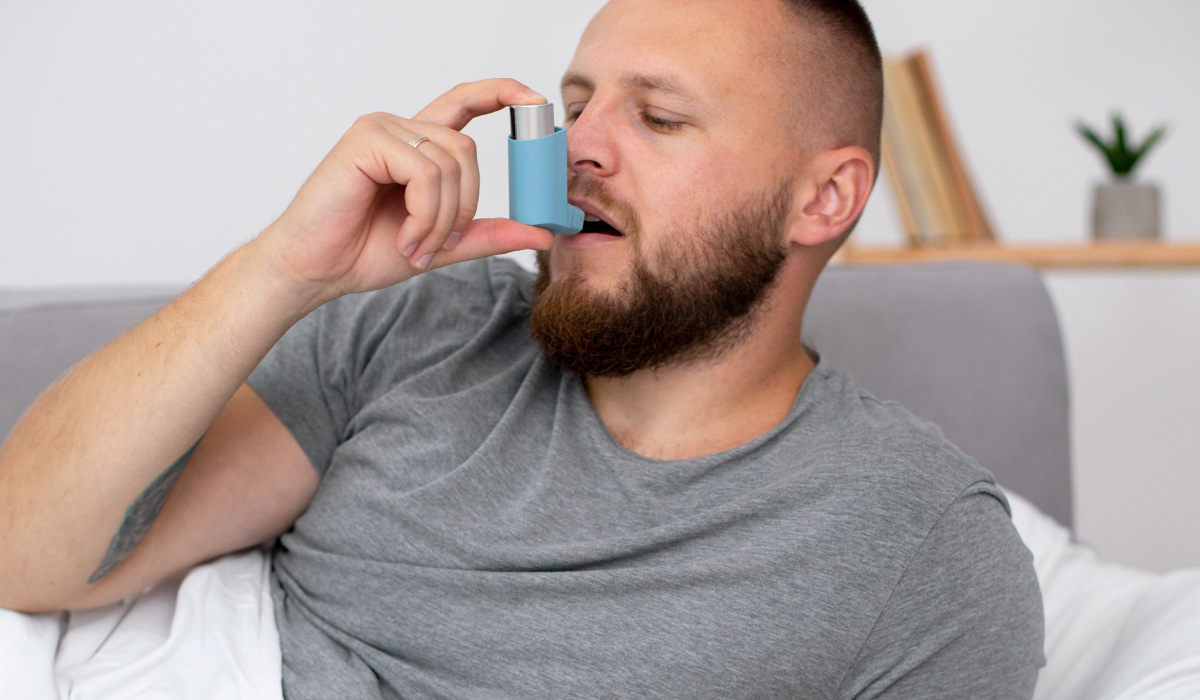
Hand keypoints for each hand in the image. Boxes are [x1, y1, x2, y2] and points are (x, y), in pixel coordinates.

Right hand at [255, 79, 554, 308]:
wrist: (314, 271)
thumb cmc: (363, 252)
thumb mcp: (442, 245)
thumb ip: (487, 233)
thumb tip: (542, 231)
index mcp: (417, 145)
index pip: (465, 102)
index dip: (502, 93)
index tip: (536, 101)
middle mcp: (400, 128)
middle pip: (467, 150)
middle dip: (464, 207)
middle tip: (439, 245)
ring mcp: (381, 129)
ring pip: (450, 163)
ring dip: (442, 219)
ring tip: (415, 246)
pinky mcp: (366, 140)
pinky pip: (424, 173)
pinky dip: (424, 214)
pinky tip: (404, 237)